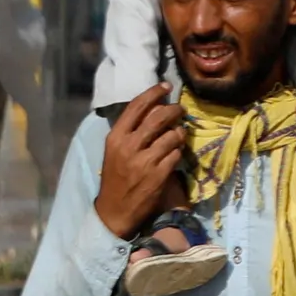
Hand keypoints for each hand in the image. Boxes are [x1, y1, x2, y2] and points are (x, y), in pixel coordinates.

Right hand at [92, 86, 185, 242]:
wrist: (116, 209)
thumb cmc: (116, 177)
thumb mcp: (115, 150)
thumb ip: (130, 131)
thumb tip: (152, 109)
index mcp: (115, 137)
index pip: (136, 107)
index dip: (153, 93)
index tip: (166, 86)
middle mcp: (129, 146)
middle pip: (158, 117)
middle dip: (173, 110)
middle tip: (180, 109)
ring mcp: (145, 161)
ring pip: (171, 135)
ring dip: (179, 131)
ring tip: (179, 133)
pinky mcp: (159, 175)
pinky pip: (176, 154)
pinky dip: (179, 151)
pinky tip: (176, 152)